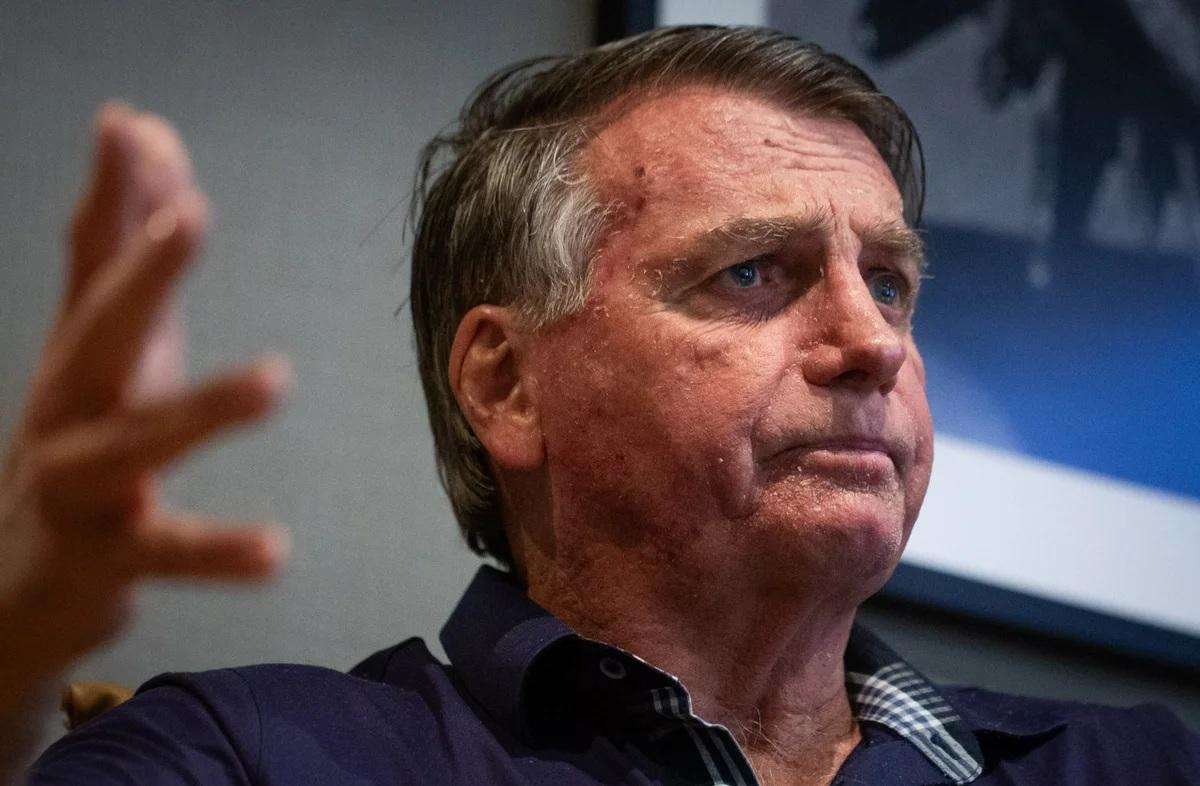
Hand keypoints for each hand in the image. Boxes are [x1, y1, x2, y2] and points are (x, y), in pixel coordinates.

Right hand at [0, 104, 289, 698]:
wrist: (18, 579)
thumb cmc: (82, 444)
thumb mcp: (108, 349)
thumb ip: (130, 252)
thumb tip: (146, 135)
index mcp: (82, 354)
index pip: (94, 261)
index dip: (114, 194)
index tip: (135, 127)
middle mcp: (69, 407)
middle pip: (100, 331)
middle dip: (142, 272)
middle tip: (189, 215)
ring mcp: (78, 483)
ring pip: (136, 442)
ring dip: (203, 407)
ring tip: (276, 380)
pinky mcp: (101, 558)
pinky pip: (164, 551)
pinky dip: (217, 551)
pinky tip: (274, 551)